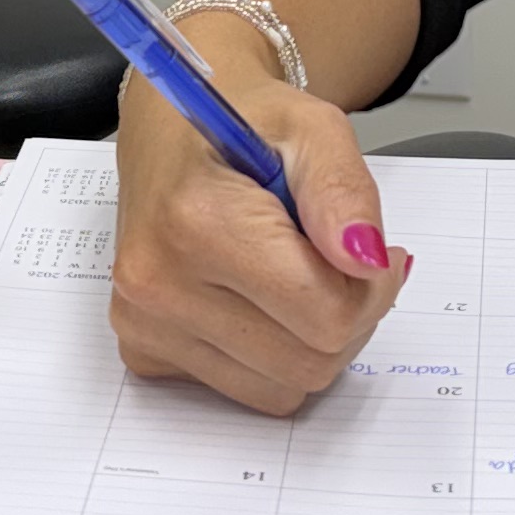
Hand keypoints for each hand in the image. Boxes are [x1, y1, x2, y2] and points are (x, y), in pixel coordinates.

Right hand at [109, 67, 408, 415]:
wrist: (173, 130)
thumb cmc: (242, 124)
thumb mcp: (313, 127)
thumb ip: (345, 191)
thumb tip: (366, 260)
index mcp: (195, 223)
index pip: (326, 316)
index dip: (370, 287)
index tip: (369, 252)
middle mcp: (156, 284)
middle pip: (310, 363)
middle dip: (347, 316)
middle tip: (339, 261)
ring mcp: (144, 324)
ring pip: (283, 388)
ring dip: (311, 341)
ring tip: (297, 274)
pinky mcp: (145, 351)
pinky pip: (248, 390)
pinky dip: (272, 355)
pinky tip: (259, 297)